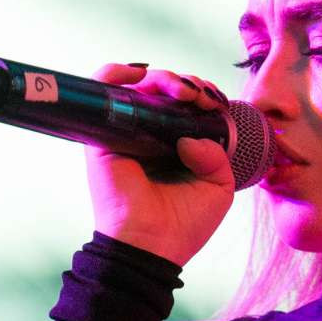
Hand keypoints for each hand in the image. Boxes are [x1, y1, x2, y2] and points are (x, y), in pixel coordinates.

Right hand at [85, 62, 236, 267]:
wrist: (152, 247)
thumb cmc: (184, 225)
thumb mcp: (218, 188)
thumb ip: (218, 155)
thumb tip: (193, 136)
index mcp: (175, 146)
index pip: (186, 105)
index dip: (202, 95)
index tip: (215, 103)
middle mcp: (149, 136)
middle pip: (164, 91)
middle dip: (188, 84)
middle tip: (201, 97)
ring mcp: (125, 133)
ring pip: (139, 86)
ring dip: (163, 78)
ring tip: (183, 91)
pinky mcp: (103, 135)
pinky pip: (102, 90)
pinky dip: (116, 73)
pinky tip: (140, 75)